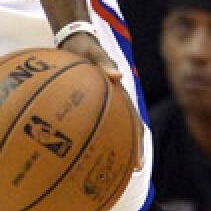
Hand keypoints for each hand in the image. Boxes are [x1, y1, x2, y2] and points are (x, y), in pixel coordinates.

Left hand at [58, 32, 143, 167]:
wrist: (73, 38)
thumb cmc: (83, 46)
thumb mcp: (93, 51)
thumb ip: (103, 62)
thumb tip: (117, 76)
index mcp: (118, 92)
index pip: (132, 120)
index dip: (137, 142)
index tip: (137, 162)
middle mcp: (113, 99)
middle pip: (127, 128)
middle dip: (131, 149)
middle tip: (132, 171)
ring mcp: (102, 100)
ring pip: (112, 125)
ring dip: (114, 144)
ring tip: (111, 165)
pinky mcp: (88, 98)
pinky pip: (93, 118)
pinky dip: (91, 131)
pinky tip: (78, 146)